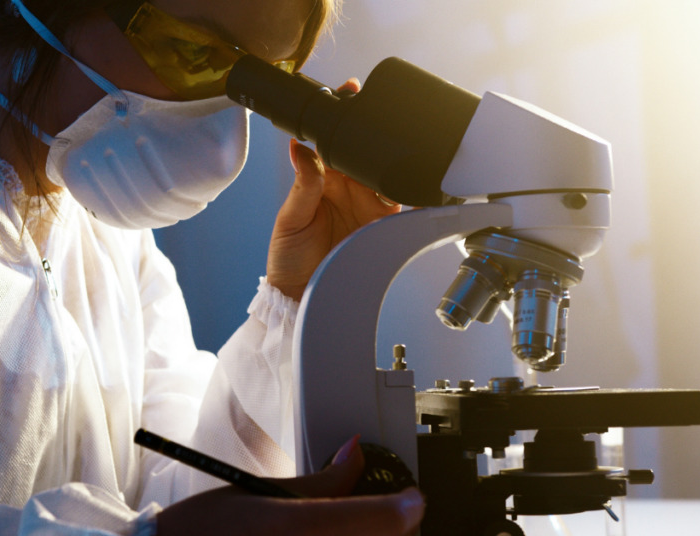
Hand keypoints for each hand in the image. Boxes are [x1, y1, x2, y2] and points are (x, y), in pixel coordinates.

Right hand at [155, 436, 424, 535]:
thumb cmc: (205, 530)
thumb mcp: (260, 493)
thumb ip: (320, 481)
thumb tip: (355, 453)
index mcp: (291, 526)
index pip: (371, 518)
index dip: (398, 508)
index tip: (412, 499)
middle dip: (384, 525)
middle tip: (378, 512)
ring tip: (347, 524)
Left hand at [266, 79, 401, 300]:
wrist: (300, 295)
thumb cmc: (287, 257)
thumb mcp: (290, 219)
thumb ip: (302, 185)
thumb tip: (299, 147)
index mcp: (322, 179)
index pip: (333, 141)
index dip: (343, 117)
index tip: (350, 93)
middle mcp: (347, 187)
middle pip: (365, 151)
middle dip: (374, 130)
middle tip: (380, 110)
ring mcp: (367, 204)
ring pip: (385, 172)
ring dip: (390, 158)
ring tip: (395, 144)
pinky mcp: (382, 223)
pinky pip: (401, 202)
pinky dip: (410, 191)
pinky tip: (412, 179)